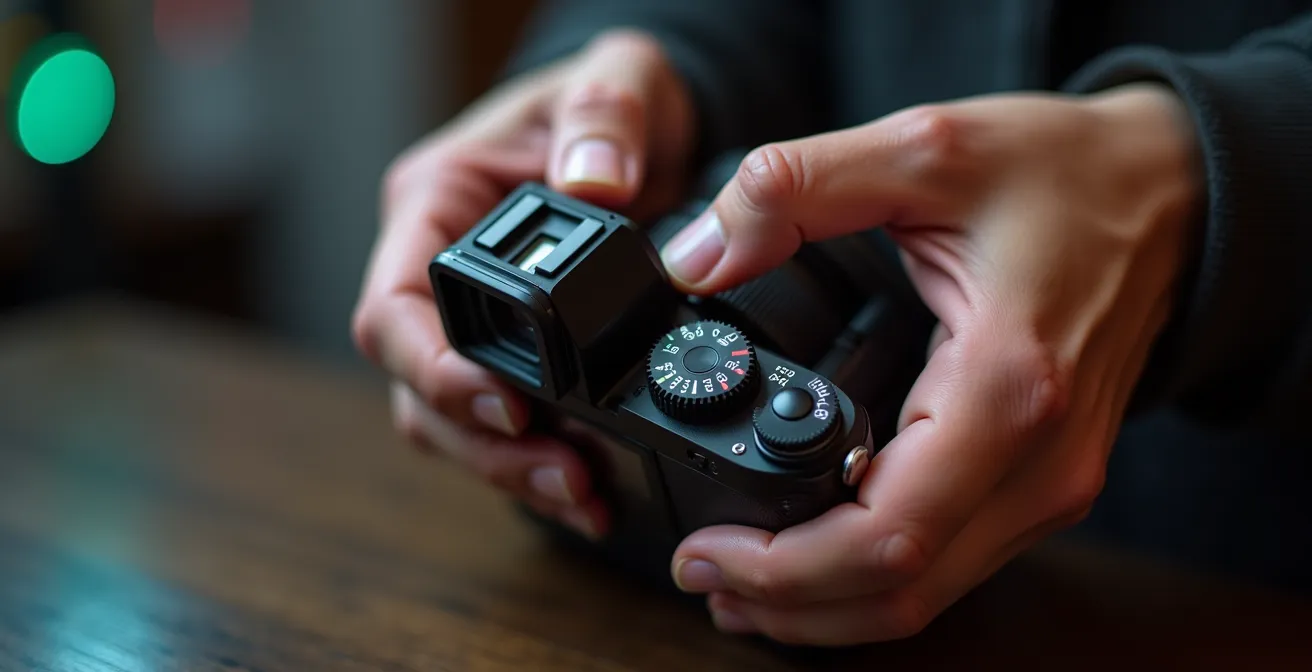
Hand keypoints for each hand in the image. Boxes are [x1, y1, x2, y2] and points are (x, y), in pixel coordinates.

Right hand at [352, 30, 693, 539]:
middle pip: (417, 386)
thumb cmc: (613, 106)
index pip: (394, 306)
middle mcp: (437, 274)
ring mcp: (470, 324)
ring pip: (454, 423)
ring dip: (511, 470)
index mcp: (435, 204)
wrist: (649, 136)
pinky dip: (541, 464)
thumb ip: (606, 114)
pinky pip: (507, 427)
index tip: (506, 405)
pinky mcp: (513, 358)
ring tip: (583, 497)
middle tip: (563, 474)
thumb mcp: (620, 78)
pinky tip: (590, 491)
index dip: (435, 367)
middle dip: (483, 443)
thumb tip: (592, 182)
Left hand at [658, 84, 1201, 644]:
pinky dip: (873, 580)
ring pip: (926, 596)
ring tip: (736, 581)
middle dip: (786, 602)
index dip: (782, 569)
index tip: (705, 555)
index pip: (887, 537)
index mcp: (1005, 387)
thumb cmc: (1065, 172)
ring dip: (825, 604)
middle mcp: (1039, 460)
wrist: (1171, 193)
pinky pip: (950, 564)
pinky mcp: (1042, 482)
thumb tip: (697, 257)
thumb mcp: (924, 148)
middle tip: (699, 574)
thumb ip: (796, 190)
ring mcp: (1049, 482)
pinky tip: (813, 559)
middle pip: (900, 591)